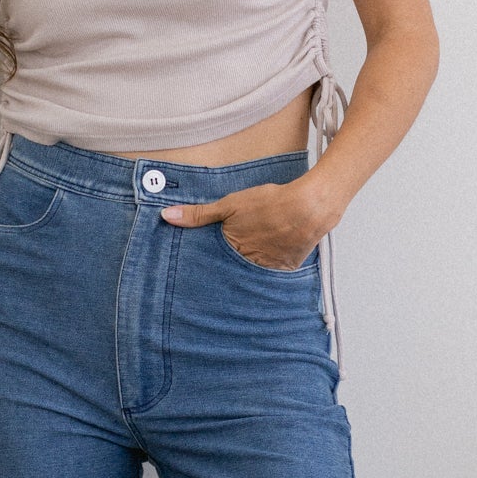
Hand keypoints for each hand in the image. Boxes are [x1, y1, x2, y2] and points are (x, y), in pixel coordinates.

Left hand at [160, 178, 332, 270]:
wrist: (309, 208)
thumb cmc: (270, 204)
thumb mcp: (229, 205)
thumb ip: (198, 214)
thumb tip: (167, 216)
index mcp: (232, 252)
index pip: (213, 264)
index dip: (208, 262)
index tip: (200, 266)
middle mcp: (249, 266)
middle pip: (233, 270)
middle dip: (227, 270)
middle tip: (224, 267)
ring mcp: (269, 270)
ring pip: (252, 273)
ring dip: (247, 269)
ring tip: (247, 260)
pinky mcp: (287, 268)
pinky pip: (273, 272)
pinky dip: (269, 267)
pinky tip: (269, 257)